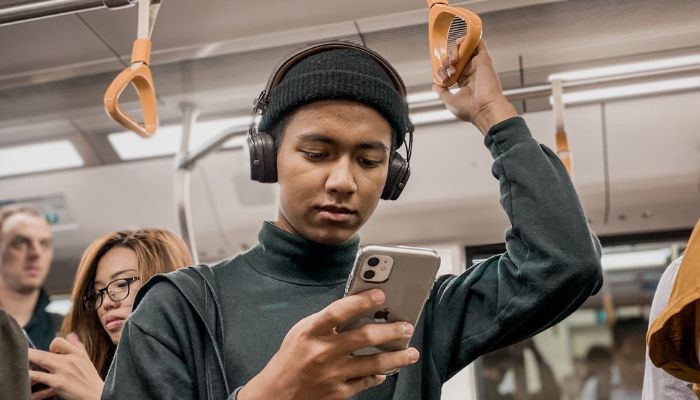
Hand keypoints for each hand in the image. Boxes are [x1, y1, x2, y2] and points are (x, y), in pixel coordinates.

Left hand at [28, 333, 103, 399]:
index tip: (51, 352)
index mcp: (77, 353)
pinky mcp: (58, 383)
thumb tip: (71, 334)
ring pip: (41, 360)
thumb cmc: (91, 379)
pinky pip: (39, 377)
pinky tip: (26, 378)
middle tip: (22, 353)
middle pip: (46, 351)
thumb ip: (78, 346)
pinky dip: (30, 376)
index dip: (52, 345)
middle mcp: (69, 360)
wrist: (97, 394)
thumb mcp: (87, 360)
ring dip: (28, 360)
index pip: (60, 341)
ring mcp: (63, 371)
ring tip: (20, 363)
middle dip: (31, 352)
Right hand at [238, 289, 418, 399]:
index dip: (361, 301)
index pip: (339, 311)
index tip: (381, 294)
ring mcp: (332, 374)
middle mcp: (323, 352)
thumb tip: (359, 308)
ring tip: (410, 352)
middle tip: (406, 326)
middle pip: (364, 337)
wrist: (276, 394)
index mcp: (311, 331)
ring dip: (396, 357)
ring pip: (373, 363)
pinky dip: (379, 375)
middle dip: (390, 330)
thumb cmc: (291, 357)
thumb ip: (327, 321)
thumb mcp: (302, 331)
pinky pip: (366, 381)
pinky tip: (387, 371)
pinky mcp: (339, 392)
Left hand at [433, 40, 516, 133]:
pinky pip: (477, 42)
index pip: (451, 68)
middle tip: (448, 71)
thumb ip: (442, 92)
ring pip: (463, 48)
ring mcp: (478, 64)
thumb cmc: (469, 109)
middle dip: (446, 61)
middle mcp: (472, 71)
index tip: (442, 79)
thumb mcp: (450, 100)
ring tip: (453, 61)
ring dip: (454, 50)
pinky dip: (467, 39)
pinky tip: (459, 43)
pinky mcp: (484, 59)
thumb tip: (435, 85)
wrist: (484, 108)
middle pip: (455, 57)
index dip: (442, 70)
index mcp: (465, 81)